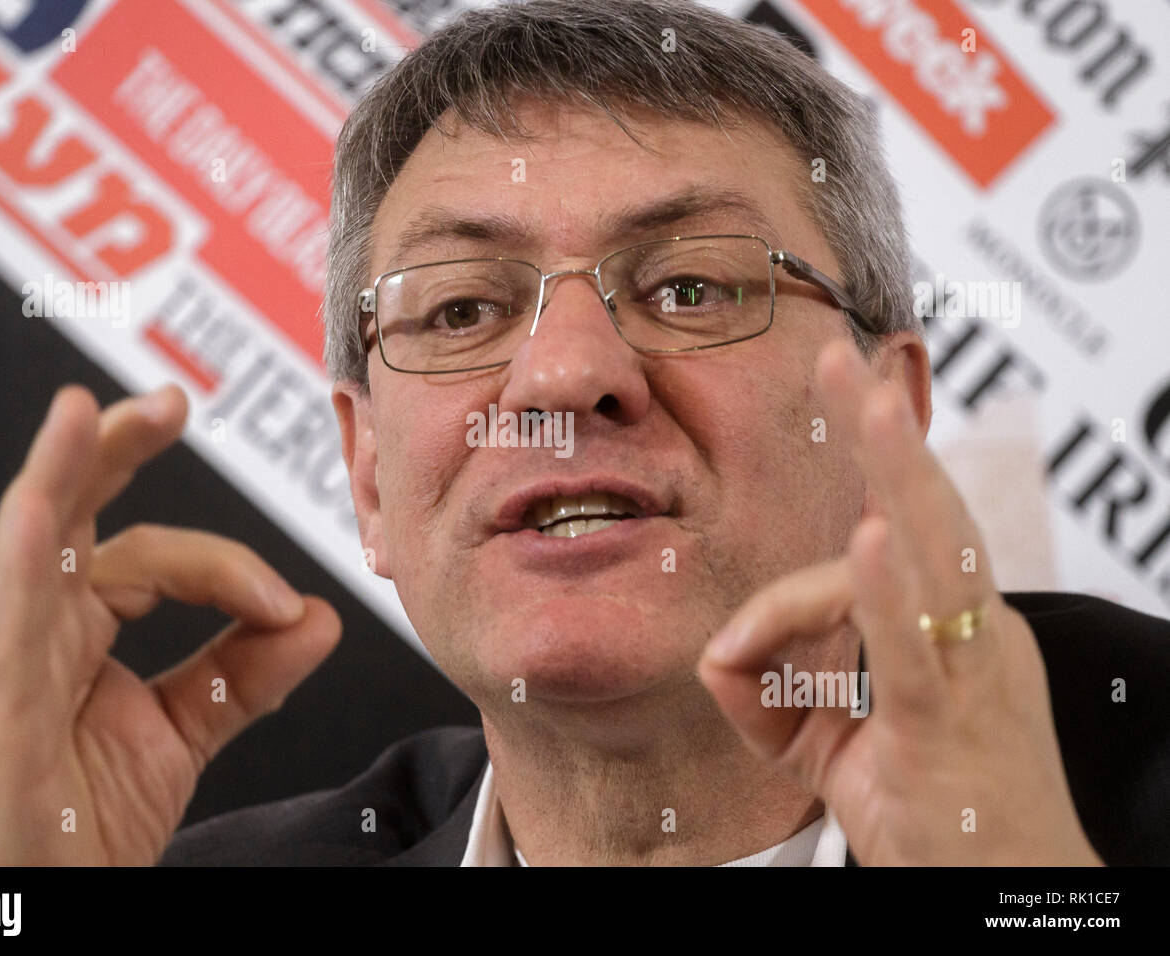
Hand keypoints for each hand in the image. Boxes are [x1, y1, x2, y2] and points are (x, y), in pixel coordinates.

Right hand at [0, 385, 341, 864]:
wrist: (49, 901)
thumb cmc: (86, 818)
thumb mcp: (187, 729)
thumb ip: (248, 671)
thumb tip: (317, 616)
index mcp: (79, 625)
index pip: (153, 556)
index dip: (226, 568)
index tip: (284, 604)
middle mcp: (39, 629)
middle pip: (72, 514)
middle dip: (113, 446)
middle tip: (168, 401)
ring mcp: (13, 665)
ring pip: (29, 549)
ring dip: (55, 474)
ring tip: (81, 412)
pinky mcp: (0, 714)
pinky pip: (8, 629)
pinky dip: (23, 566)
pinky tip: (40, 515)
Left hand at [698, 339, 1100, 865]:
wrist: (1006, 895)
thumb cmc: (933, 814)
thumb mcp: (831, 745)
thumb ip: (772, 692)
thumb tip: (714, 656)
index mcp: (954, 625)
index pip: (879, 556)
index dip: (808, 565)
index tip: (761, 586)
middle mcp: (975, 633)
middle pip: (932, 512)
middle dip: (888, 434)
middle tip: (846, 358)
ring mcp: (974, 674)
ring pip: (940, 559)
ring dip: (903, 476)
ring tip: (872, 406)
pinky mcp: (953, 730)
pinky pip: (920, 654)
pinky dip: (890, 595)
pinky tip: (875, 542)